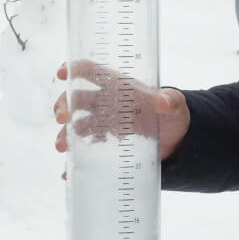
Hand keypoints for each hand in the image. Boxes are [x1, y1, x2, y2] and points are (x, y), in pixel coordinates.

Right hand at [53, 60, 190, 160]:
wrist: (176, 137)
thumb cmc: (172, 113)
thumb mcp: (174, 106)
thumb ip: (170, 102)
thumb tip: (163, 102)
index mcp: (118, 85)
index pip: (92, 71)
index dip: (75, 68)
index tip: (62, 73)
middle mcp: (106, 100)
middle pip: (76, 98)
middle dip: (64, 106)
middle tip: (62, 119)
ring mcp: (104, 120)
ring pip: (76, 123)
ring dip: (66, 133)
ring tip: (63, 147)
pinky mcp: (106, 139)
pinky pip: (85, 146)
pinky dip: (76, 157)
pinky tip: (69, 171)